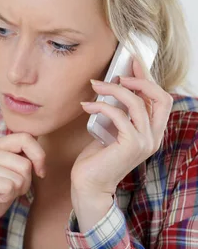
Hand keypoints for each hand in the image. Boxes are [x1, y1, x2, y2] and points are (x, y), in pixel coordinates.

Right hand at [0, 133, 45, 241]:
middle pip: (25, 164)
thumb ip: (24, 160)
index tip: (40, 173)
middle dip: (24, 183)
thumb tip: (41, 154)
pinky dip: (4, 198)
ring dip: (13, 192)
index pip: (25, 138)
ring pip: (18, 178)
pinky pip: (8, 188)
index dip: (39, 156)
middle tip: (6, 189)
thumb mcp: (13, 175)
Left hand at [71, 58, 172, 227]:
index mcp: (152, 132)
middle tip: (117, 74)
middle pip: (160, 98)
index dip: (148, 79)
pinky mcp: (130, 145)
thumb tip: (113, 87)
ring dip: (114, 90)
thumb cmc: (96, 159)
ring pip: (137, 104)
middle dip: (140, 80)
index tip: (132, 63)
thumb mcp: (110, 130)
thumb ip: (118, 114)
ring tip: (95, 85)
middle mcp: (153, 137)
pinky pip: (119, 116)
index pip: (161, 99)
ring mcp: (144, 142)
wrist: (89, 185)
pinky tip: (87, 106)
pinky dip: (102, 106)